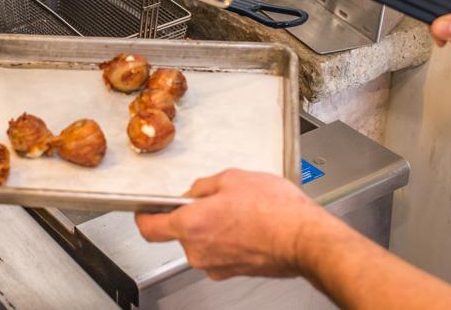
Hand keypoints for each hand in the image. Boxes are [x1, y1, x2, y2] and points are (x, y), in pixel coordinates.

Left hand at [135, 169, 328, 280]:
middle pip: (180, 233)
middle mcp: (198, 251)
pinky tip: (248, 225)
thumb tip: (195, 193)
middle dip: (192, 215)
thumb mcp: (233, 179)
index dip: (144, 217)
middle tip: (215, 200)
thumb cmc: (274, 211)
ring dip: (213, 227)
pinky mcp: (233, 272)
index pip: (149, 228)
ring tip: (240, 211)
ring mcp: (216, 266)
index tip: (146, 210)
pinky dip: (228, 239)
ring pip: (202, 242)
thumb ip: (204, 186)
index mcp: (190, 225)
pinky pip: (220, 252)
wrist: (306, 240)